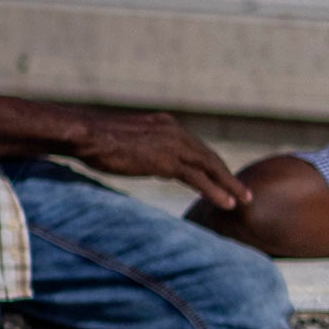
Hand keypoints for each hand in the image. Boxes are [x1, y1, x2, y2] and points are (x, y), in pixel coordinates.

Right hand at [63, 107, 248, 210]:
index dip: (210, 165)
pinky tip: (228, 203)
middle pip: (208, 156)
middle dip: (227, 175)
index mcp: (164, 124)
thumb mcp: (123, 140)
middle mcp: (174, 131)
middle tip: (242, 192)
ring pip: (210, 167)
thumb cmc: (92, 138)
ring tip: (243, 200)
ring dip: (229, 185)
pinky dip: (216, 191)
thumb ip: (140, 147)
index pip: (195, 147)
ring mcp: (172, 145)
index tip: (222, 178)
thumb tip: (141, 158)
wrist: (85, 134)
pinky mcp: (167, 160)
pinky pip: (199, 178)